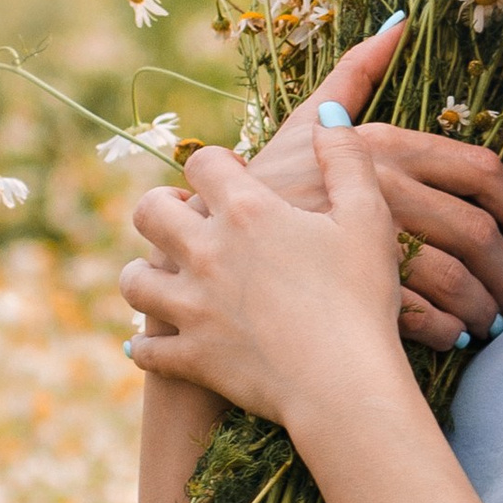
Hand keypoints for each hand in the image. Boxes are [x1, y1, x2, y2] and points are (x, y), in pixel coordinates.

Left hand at [121, 127, 415, 430]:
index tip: (234, 177)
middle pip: (150, 212)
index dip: (217, 164)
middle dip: (162, 207)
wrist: (345, 385)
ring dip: (145, 272)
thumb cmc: (363, 299)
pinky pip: (147, 349)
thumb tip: (330, 117)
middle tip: (184, 216)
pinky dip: (148, 346)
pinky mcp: (190, 358)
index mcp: (246, 212)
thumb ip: (347, 160)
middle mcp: (206, 253)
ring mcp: (191, 308)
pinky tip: (153, 344)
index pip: (204, 162)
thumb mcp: (369, 218)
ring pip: (134, 279)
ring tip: (163, 274)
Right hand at [240, 19, 502, 350]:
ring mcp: (363, 242)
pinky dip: (448, 332)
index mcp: (381, 146)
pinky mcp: (347, 295)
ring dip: (483, 306)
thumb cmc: (263, 190)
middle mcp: (378, 188)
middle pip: (477, 233)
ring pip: (455, 279)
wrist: (203, 257)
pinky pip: (423, 317)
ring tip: (487, 322)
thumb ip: (353, 73)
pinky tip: (451, 339)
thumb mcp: (303, 123)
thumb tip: (398, 21)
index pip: (481, 171)